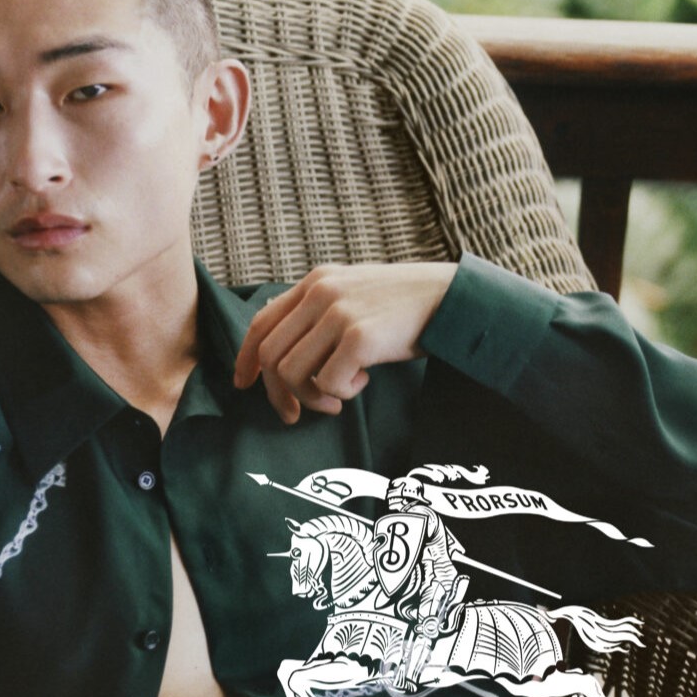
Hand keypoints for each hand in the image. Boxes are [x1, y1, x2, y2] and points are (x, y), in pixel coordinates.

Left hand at [233, 262, 457, 422]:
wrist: (452, 298)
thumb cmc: (403, 305)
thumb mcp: (353, 293)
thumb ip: (317, 310)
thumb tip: (280, 347)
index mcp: (315, 282)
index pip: (261, 323)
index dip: (246, 359)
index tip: (244, 385)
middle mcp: (320, 292)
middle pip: (270, 355)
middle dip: (278, 394)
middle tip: (296, 414)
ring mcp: (339, 313)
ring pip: (293, 372)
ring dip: (313, 397)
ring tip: (338, 398)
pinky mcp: (360, 336)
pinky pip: (329, 382)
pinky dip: (342, 392)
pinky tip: (364, 382)